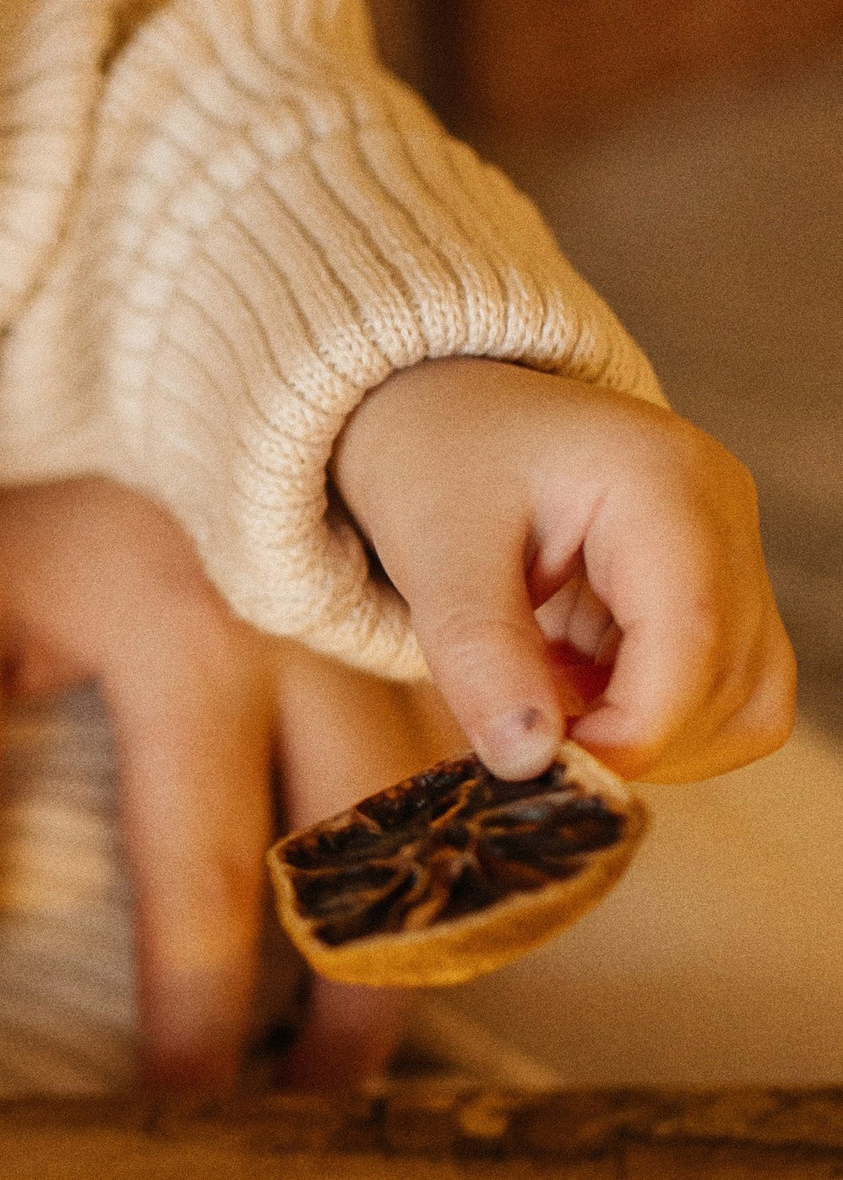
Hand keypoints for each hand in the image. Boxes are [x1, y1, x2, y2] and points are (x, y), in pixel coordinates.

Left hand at [0, 462, 435, 1092]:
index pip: (207, 875)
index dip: (200, 1011)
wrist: (73, 298)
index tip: (184, 1107)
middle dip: (354, 1003)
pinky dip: (462, 824)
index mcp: (186, 644)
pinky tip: (434, 903)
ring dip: (425, 925)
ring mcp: (378, 600)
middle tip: (316, 1110)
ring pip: (447, 797)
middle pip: (365, 857)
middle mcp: (311, 631)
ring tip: (382, 1034)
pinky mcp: (404, 582)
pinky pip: (468, 724)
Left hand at [333, 359, 794, 782]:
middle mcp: (723, 511)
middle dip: (632, 740)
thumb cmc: (440, 461)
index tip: (548, 768)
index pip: (692, 637)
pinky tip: (576, 691)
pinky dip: (651, 720)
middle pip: (730, 682)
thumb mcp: (434, 550)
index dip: (632, 730)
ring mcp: (732, 549)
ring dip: (647, 737)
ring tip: (548, 699)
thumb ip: (479, 655)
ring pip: (744, 702)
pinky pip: (723, 694)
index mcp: (660, 481)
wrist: (451, 411)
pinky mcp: (721, 589)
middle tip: (527, 733)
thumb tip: (526, 764)